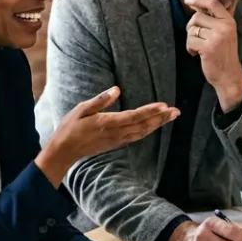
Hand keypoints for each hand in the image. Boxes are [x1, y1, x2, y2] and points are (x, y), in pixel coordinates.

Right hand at [40, 87, 178, 185]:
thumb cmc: (70, 127)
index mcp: (109, 123)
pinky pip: (136, 137)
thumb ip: (101, 100)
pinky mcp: (116, 144)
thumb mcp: (82, 109)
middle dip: (161, 118)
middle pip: (144, 125)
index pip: (135, 116)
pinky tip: (154, 126)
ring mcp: (117, 140)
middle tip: (177, 111)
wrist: (64, 151)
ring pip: (142, 132)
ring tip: (170, 117)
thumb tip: (117, 89)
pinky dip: (148, 130)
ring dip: (158, 124)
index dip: (151, 111)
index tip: (164, 105)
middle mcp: (116, 133)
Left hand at [185, 0, 241, 110]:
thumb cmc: (224, 55)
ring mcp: (217, 37)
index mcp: (229, 22)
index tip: (189, 0)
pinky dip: (190, 48)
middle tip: (196, 37)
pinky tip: (196, 54)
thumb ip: (216, 20)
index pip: (213, 3)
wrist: (229, 76)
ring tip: (198, 48)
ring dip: (190, 39)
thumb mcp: (225, 34)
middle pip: (197, 16)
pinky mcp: (208, 48)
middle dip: (191, 26)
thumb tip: (198, 5)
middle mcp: (224, 27)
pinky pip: (190, 40)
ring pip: (192, 29)